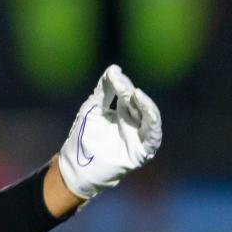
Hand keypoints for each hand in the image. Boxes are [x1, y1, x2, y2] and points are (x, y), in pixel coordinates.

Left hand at [57, 65, 161, 199]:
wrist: (78, 163)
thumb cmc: (83, 136)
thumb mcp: (93, 107)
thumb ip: (105, 89)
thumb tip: (115, 67)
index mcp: (122, 113)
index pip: (127, 94)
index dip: (122, 84)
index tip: (114, 75)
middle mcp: (133, 123)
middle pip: (138, 104)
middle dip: (131, 93)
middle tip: (123, 85)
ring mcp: (138, 137)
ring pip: (150, 118)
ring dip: (145, 105)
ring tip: (136, 94)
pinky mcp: (142, 151)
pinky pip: (153, 136)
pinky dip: (153, 122)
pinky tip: (148, 111)